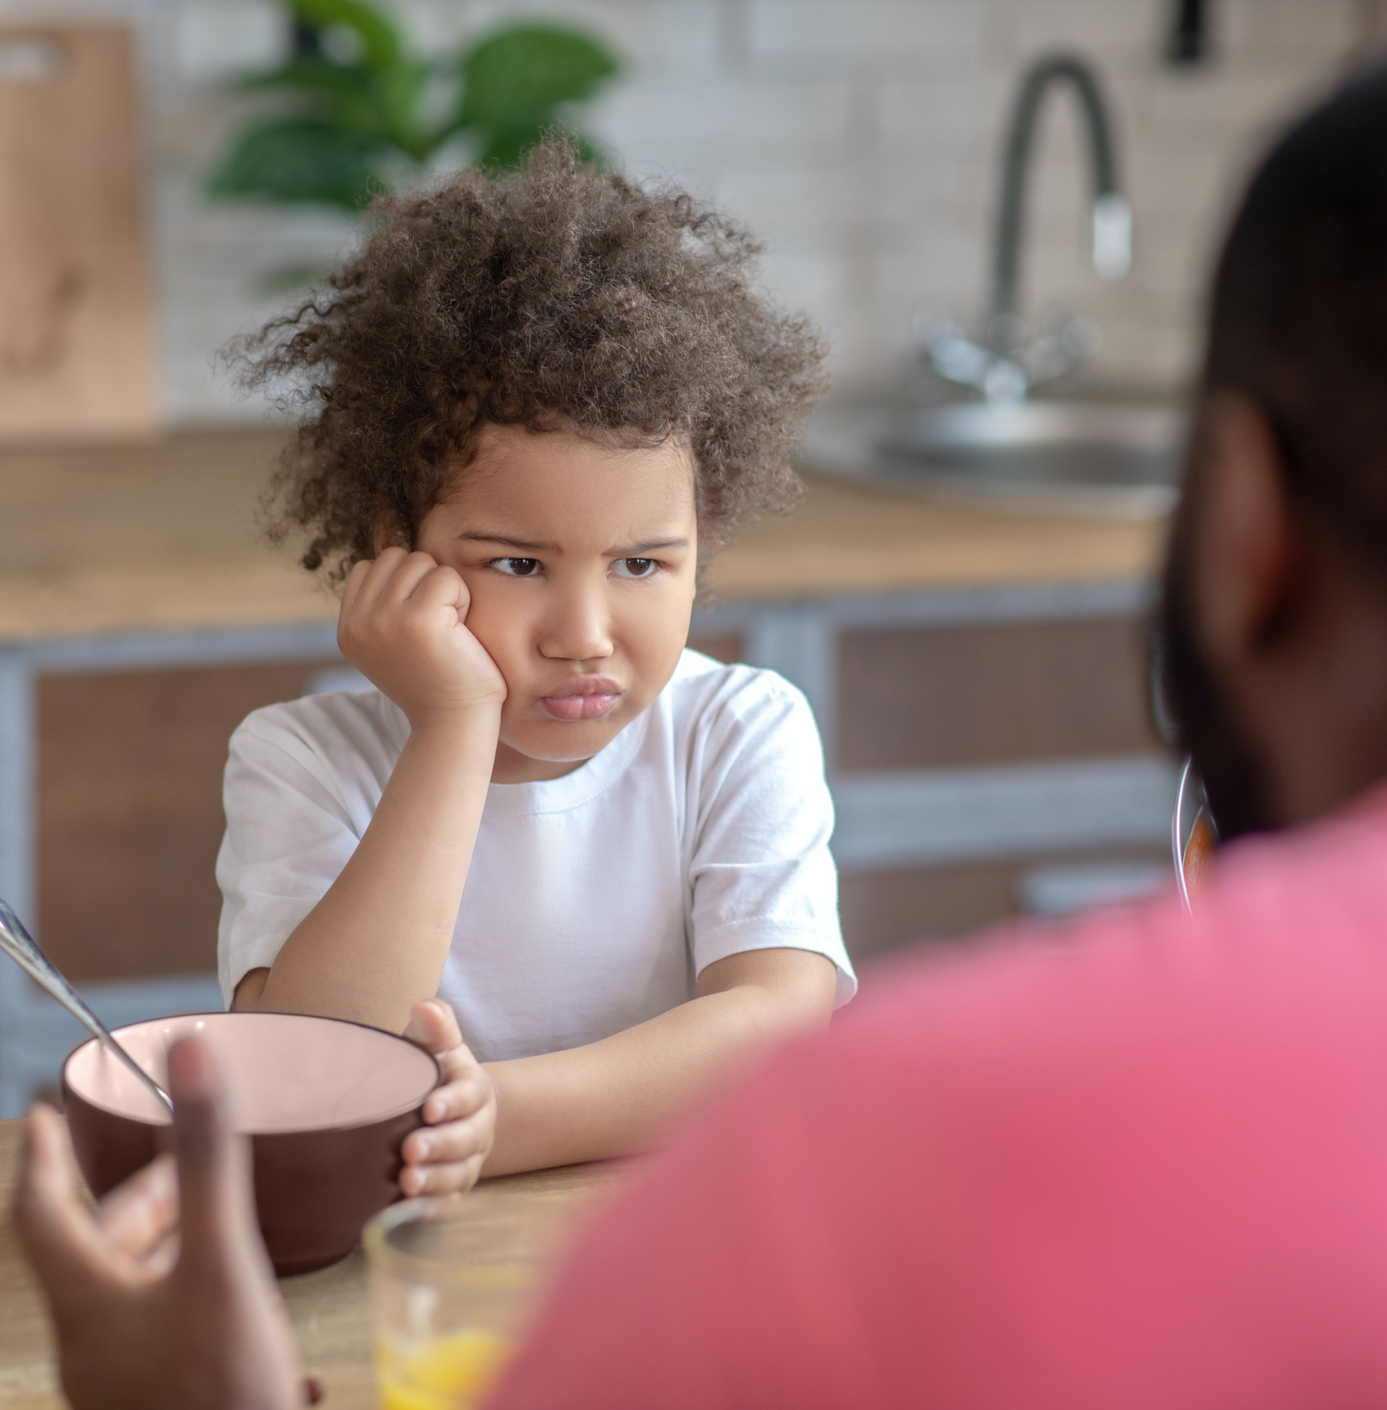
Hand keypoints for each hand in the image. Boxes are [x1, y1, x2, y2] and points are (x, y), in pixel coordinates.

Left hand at [12, 1039, 301, 1409]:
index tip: (43, 1116)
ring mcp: (118, 1380)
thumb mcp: (220, 1258)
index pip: (43, 1214)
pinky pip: (150, 1326)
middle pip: (92, 1251)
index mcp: (88, 1301)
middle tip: (183, 1169)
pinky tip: (231, 1293)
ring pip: (123, 1289)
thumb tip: (191, 1053)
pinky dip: (180, 1287)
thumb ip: (206, 1157)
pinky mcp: (151, 1401)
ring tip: (211, 1222)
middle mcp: (90, 1341)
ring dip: (162, 1243)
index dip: (44, 1160)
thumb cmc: (222, 1383)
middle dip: (136, 1199)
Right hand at [339, 547, 506, 724]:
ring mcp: (384, 619)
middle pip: (395, 558)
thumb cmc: (436, 682)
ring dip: (444, 589)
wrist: (454, 723)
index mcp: (347, 629)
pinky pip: (446, 577)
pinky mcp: (419, 619)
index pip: (369, 568)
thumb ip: (381, 607)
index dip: (403, 585)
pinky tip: (460, 632)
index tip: (419, 624)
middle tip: (438, 625)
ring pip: (420, 562)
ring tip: (448, 629)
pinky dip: (462, 598)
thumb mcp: (391, 645)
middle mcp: (358, 623)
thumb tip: (392, 555)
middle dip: (423, 582)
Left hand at [401, 999, 496, 1199]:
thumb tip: (423, 1007)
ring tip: (407, 1183)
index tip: (429, 1107)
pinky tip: (409, 1210)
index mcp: (474, 1090)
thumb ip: (436, 1026)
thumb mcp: (440, 1047)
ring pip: (459, 1175)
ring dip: (435, 1180)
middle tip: (411, 1151)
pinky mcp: (454, 1189)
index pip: (469, 1095)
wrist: (454, 1113)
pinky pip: (448, 1203)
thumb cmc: (437, 1074)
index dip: (452, 1102)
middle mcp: (477, 1129)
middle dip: (441, 1146)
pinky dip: (431, 1209)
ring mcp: (468, 1162)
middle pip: (466, 1139)